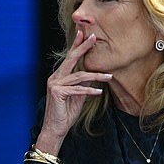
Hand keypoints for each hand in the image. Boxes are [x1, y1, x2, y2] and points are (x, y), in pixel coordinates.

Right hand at [36, 31, 111, 155]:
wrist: (55, 129)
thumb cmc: (65, 113)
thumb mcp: (78, 96)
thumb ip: (83, 84)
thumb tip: (94, 75)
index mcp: (59, 76)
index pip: (69, 58)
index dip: (76, 45)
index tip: (84, 34)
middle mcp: (55, 77)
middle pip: (71, 59)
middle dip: (83, 47)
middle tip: (93, 36)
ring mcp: (54, 84)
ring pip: (79, 76)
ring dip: (96, 76)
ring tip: (109, 76)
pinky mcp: (57, 92)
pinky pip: (77, 89)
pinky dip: (89, 91)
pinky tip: (99, 92)